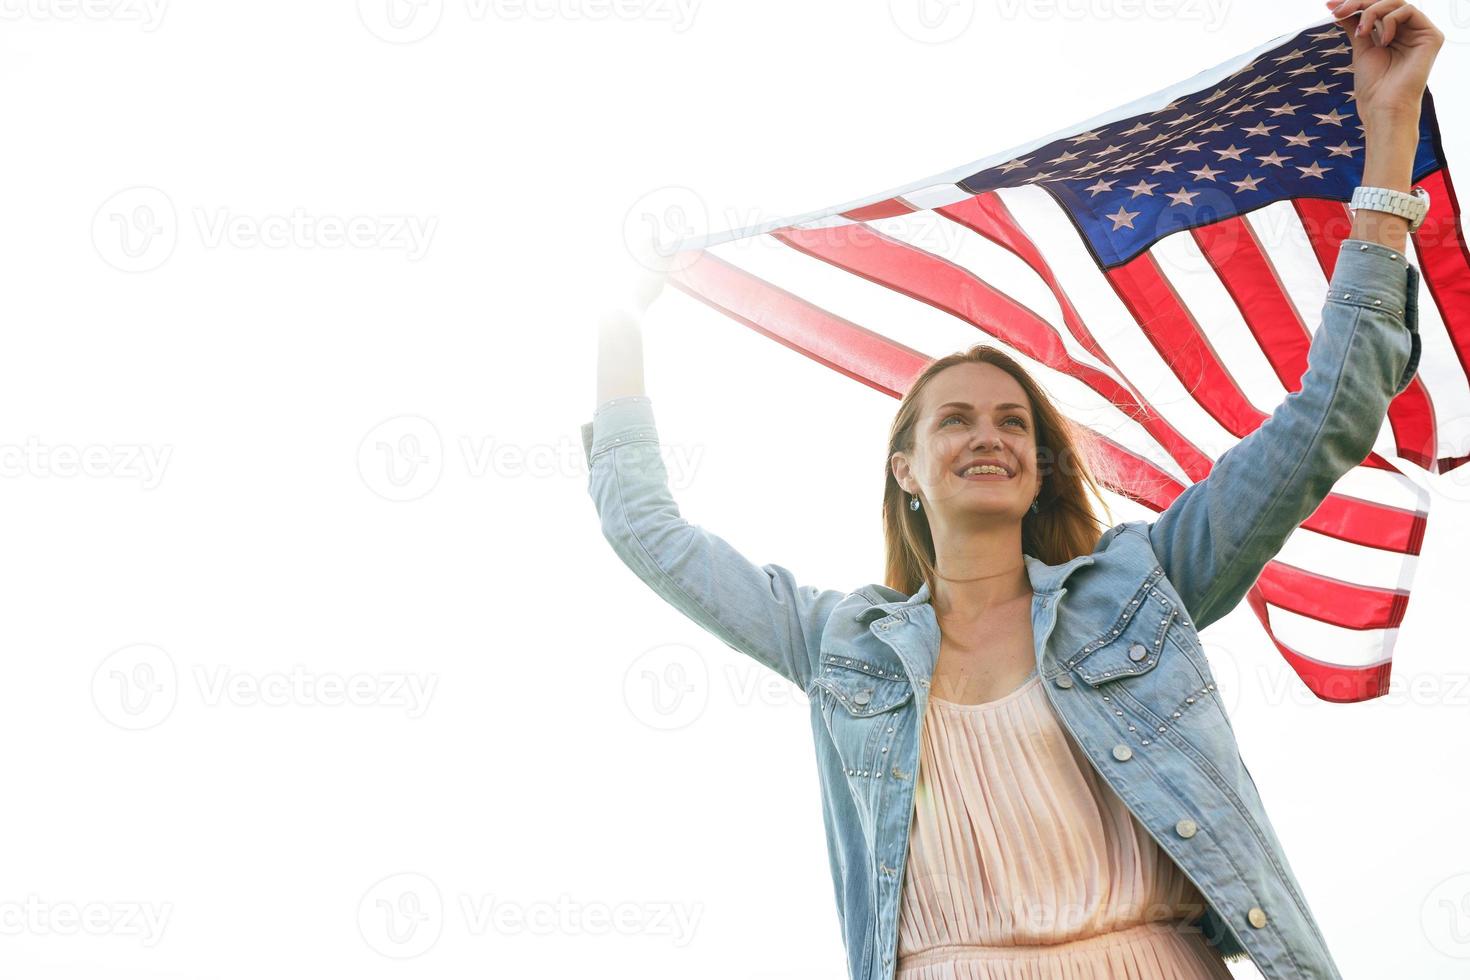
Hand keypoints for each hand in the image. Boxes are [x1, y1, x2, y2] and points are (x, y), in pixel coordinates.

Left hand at [1325, 0, 1444, 127]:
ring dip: (1372, 12)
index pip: (1377, 8)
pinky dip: (1389, 21)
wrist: (1383, 106)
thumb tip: (1340, 8)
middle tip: (1339, 11)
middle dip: (1359, 3)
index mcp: (1394, 33)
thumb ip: (1356, 25)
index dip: (1355, 3)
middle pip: (1386, 2)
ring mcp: (1420, 33)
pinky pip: (1408, 11)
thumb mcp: (1360, 47)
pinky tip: (1382, 42)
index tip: (1331, 6)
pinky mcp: (1431, 36)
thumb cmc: (1373, 85)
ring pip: (1396, 3)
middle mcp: (1409, 31)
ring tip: (1361, 33)